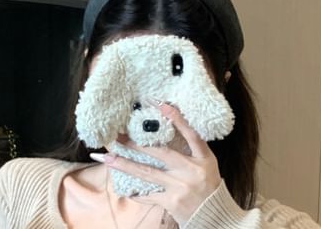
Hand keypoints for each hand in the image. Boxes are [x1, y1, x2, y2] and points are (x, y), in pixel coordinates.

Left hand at [92, 104, 222, 224]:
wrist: (215, 216)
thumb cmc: (209, 186)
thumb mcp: (207, 164)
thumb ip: (191, 150)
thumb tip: (168, 129)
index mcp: (203, 158)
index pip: (190, 134)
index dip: (177, 118)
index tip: (159, 104)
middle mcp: (191, 170)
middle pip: (160, 152)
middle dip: (135, 143)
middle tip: (116, 135)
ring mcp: (180, 187)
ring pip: (147, 173)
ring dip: (124, 165)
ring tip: (106, 158)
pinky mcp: (171, 202)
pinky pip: (149, 195)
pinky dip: (137, 193)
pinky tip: (125, 189)